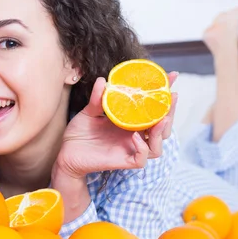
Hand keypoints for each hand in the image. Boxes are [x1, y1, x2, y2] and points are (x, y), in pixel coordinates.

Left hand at [55, 72, 177, 178]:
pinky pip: (141, 159)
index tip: (171, 77)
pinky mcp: (123, 162)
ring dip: (161, 132)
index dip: (164, 94)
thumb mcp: (89, 112)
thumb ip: (98, 98)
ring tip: (161, 118)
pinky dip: (142, 148)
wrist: (66, 153)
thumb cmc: (79, 134)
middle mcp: (134, 136)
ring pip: (157, 146)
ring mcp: (130, 149)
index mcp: (130, 122)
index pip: (153, 109)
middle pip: (162, 128)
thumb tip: (103, 80)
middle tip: (171, 95)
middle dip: (170, 112)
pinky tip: (136, 136)